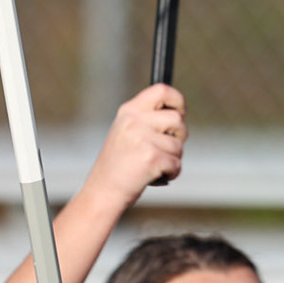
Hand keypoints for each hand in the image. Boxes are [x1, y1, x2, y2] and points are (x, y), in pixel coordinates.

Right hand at [84, 86, 186, 204]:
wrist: (101, 193)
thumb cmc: (117, 166)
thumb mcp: (126, 133)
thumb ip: (147, 120)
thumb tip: (180, 113)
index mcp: (128, 111)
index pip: (161, 90)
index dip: (178, 99)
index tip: (181, 111)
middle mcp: (134, 121)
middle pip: (177, 119)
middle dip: (179, 135)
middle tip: (168, 148)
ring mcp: (143, 139)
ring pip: (178, 145)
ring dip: (172, 158)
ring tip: (153, 166)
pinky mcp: (152, 158)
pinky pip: (177, 164)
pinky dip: (172, 172)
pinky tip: (155, 176)